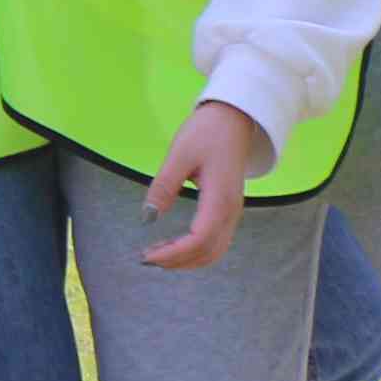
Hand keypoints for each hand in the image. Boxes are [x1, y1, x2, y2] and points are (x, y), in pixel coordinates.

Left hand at [139, 102, 275, 271]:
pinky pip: (216, 241)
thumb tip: (147, 218)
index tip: (146, 255)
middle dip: (177, 261)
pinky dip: (196, 251)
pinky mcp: (229, 209)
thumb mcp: (179, 155)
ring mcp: (233, 212)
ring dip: (187, 259)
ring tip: (157, 255)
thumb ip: (164, 186)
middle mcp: (231, 211)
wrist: (235, 118)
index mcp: (220, 199)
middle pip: (208, 252)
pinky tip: (174, 245)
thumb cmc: (207, 132)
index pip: (198, 240)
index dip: (173, 254)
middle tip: (145, 258)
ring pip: (215, 251)